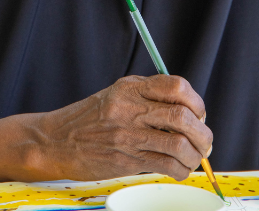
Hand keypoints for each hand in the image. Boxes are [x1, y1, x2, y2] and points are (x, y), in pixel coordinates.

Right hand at [0, 75, 211, 181]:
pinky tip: (178, 170)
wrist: (54, 141)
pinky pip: (165, 165)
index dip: (196, 102)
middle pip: (183, 117)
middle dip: (202, 133)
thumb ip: (147, 97)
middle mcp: (130, 108)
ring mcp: (127, 134)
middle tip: (204, 142)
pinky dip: (180, 170)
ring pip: (178, 144)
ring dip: (195, 155)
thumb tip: (187, 113)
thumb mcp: (116, 95)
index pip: (176, 87)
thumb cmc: (88, 119)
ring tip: (194, 159)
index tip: (199, 114)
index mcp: (130, 88)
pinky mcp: (124, 159)